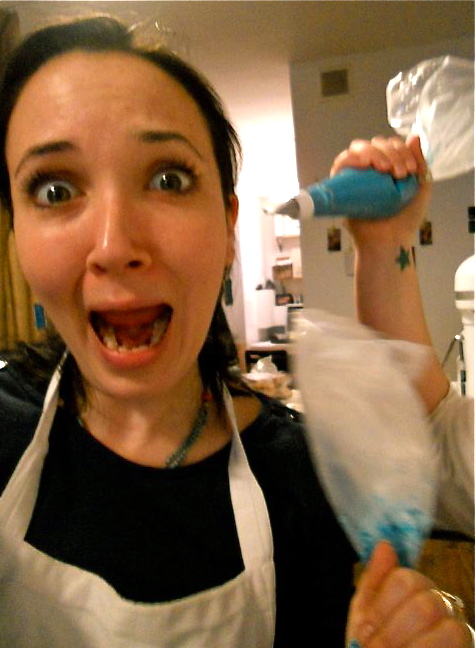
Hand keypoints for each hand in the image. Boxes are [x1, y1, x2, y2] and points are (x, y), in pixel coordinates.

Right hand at [331, 135, 431, 247]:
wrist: (389, 240)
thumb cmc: (405, 219)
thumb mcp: (420, 187)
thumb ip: (420, 162)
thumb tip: (413, 136)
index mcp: (388, 166)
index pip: (391, 144)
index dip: (401, 150)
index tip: (411, 170)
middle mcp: (370, 168)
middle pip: (376, 143)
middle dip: (391, 152)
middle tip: (400, 174)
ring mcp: (355, 175)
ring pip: (359, 148)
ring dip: (375, 153)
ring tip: (386, 170)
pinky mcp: (341, 184)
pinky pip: (342, 162)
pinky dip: (353, 157)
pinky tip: (366, 163)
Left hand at [346, 541, 471, 647]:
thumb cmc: (373, 647)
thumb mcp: (365, 617)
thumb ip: (374, 582)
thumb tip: (385, 545)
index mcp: (418, 591)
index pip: (405, 580)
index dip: (381, 607)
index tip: (364, 631)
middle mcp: (446, 608)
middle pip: (425, 603)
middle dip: (393, 633)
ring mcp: (462, 635)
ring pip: (447, 630)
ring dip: (411, 647)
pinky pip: (455, 646)